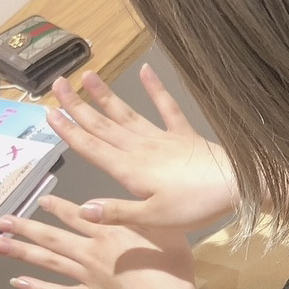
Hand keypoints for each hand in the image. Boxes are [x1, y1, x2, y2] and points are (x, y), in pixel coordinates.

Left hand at [0, 195, 197, 288]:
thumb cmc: (170, 260)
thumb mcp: (158, 223)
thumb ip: (132, 211)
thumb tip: (112, 202)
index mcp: (109, 230)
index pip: (75, 215)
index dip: (56, 207)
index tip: (40, 200)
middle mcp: (92, 251)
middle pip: (53, 236)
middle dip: (25, 227)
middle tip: (1, 221)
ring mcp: (88, 276)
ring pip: (49, 262)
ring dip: (22, 252)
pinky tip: (19, 283)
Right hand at [48, 65, 238, 228]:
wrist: (237, 185)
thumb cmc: (196, 206)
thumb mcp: (153, 218)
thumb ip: (117, 212)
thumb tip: (81, 208)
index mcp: (131, 170)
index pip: (93, 148)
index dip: (70, 131)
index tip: (50, 113)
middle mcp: (142, 148)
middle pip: (103, 126)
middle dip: (78, 107)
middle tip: (58, 85)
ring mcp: (164, 138)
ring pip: (128, 114)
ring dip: (106, 96)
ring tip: (89, 76)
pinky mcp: (185, 133)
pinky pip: (167, 107)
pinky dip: (156, 88)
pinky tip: (145, 70)